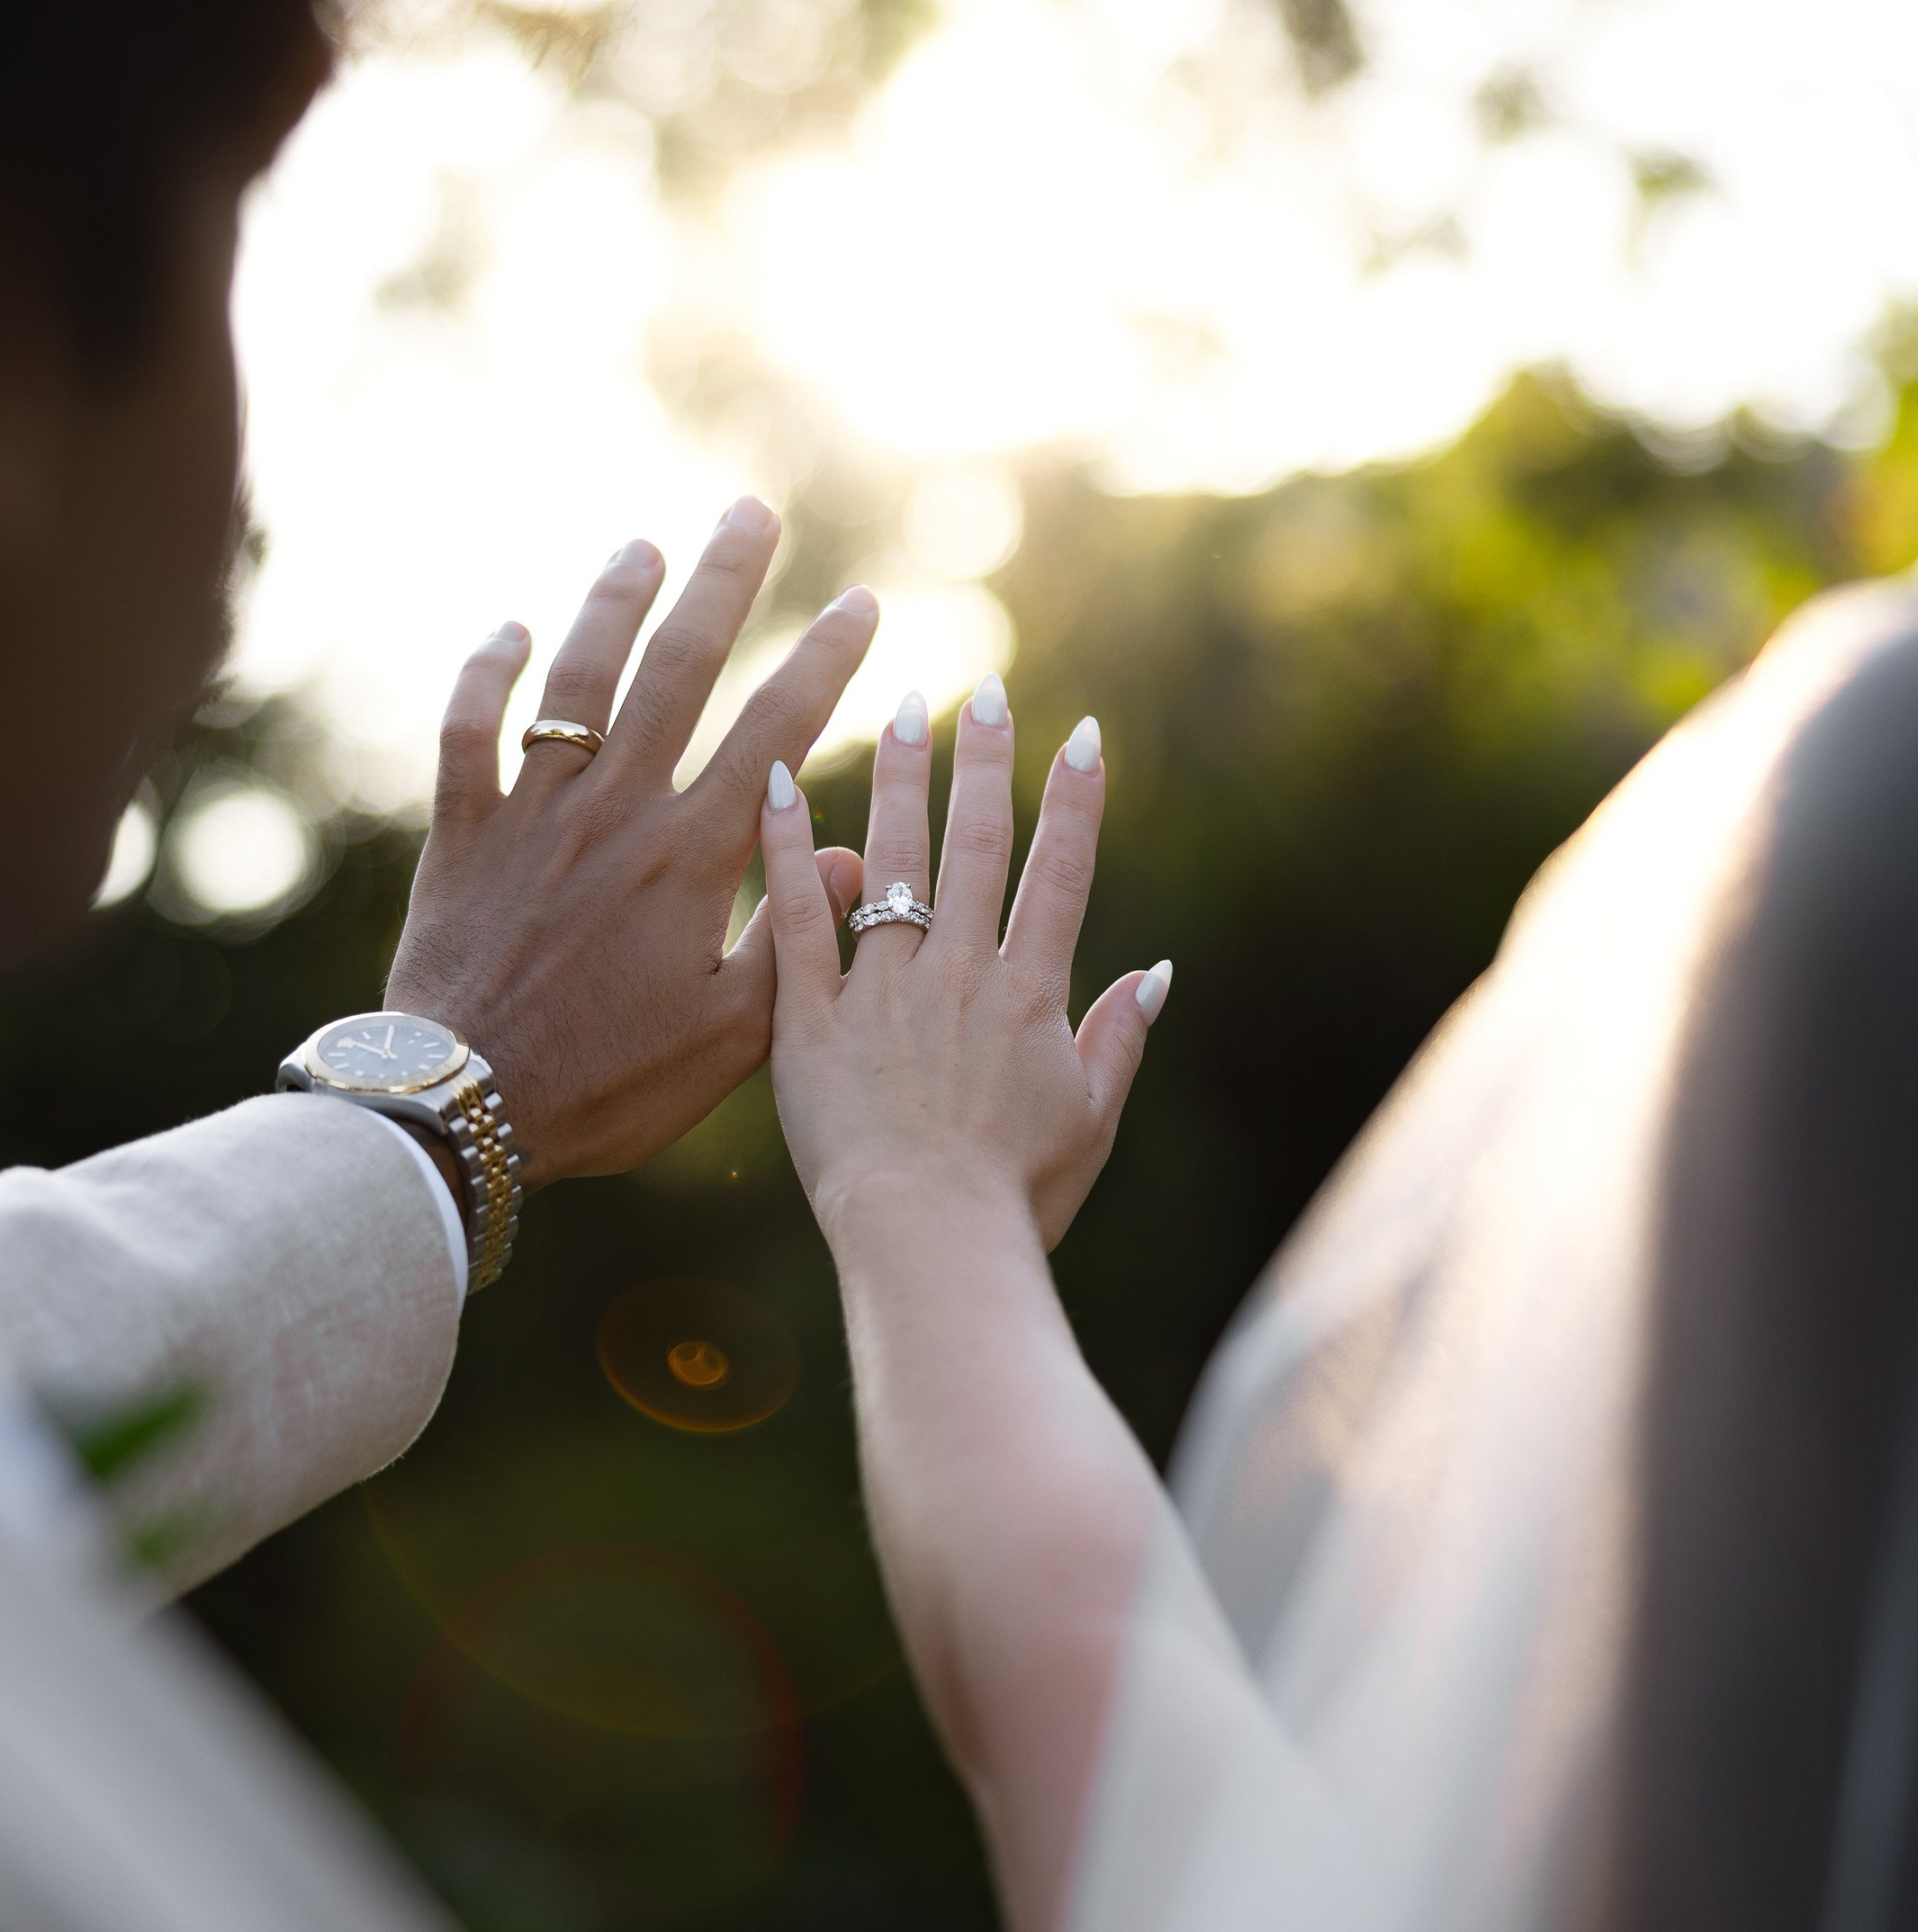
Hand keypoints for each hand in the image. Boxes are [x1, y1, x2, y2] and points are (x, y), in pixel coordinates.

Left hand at [386, 499, 876, 1186]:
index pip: (777, 729)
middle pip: (680, 667)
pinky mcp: (461, 832)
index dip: (823, 659)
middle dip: (724, 582)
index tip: (861, 602)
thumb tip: (855, 855)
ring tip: (641, 548)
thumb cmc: (609, 1085)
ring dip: (611, 603)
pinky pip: (468, 730)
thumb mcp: (732, 1036)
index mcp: (692, 855)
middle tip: (753, 514)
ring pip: (577, 677)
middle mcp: (615, 809)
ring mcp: (532, 812)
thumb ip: (794, 935)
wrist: (466, 1106)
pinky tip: (507, 631)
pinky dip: (485, 674)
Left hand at [760, 676, 1166, 1256]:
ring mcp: (883, 989)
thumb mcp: (1090, 1122)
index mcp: (1030, 994)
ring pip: (892, 858)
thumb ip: (1119, 1039)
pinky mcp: (811, 1020)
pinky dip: (786, 846)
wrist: (929, 1242)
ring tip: (899, 706)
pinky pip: (795, 917)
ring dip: (898, 776)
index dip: (1076, 799)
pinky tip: (777, 780)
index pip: (1060, 873)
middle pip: (978, 844)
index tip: (1083, 732)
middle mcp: (960, 972)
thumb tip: (1154, 969)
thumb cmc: (1014, 1201)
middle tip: (984, 689)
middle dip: (984, 760)